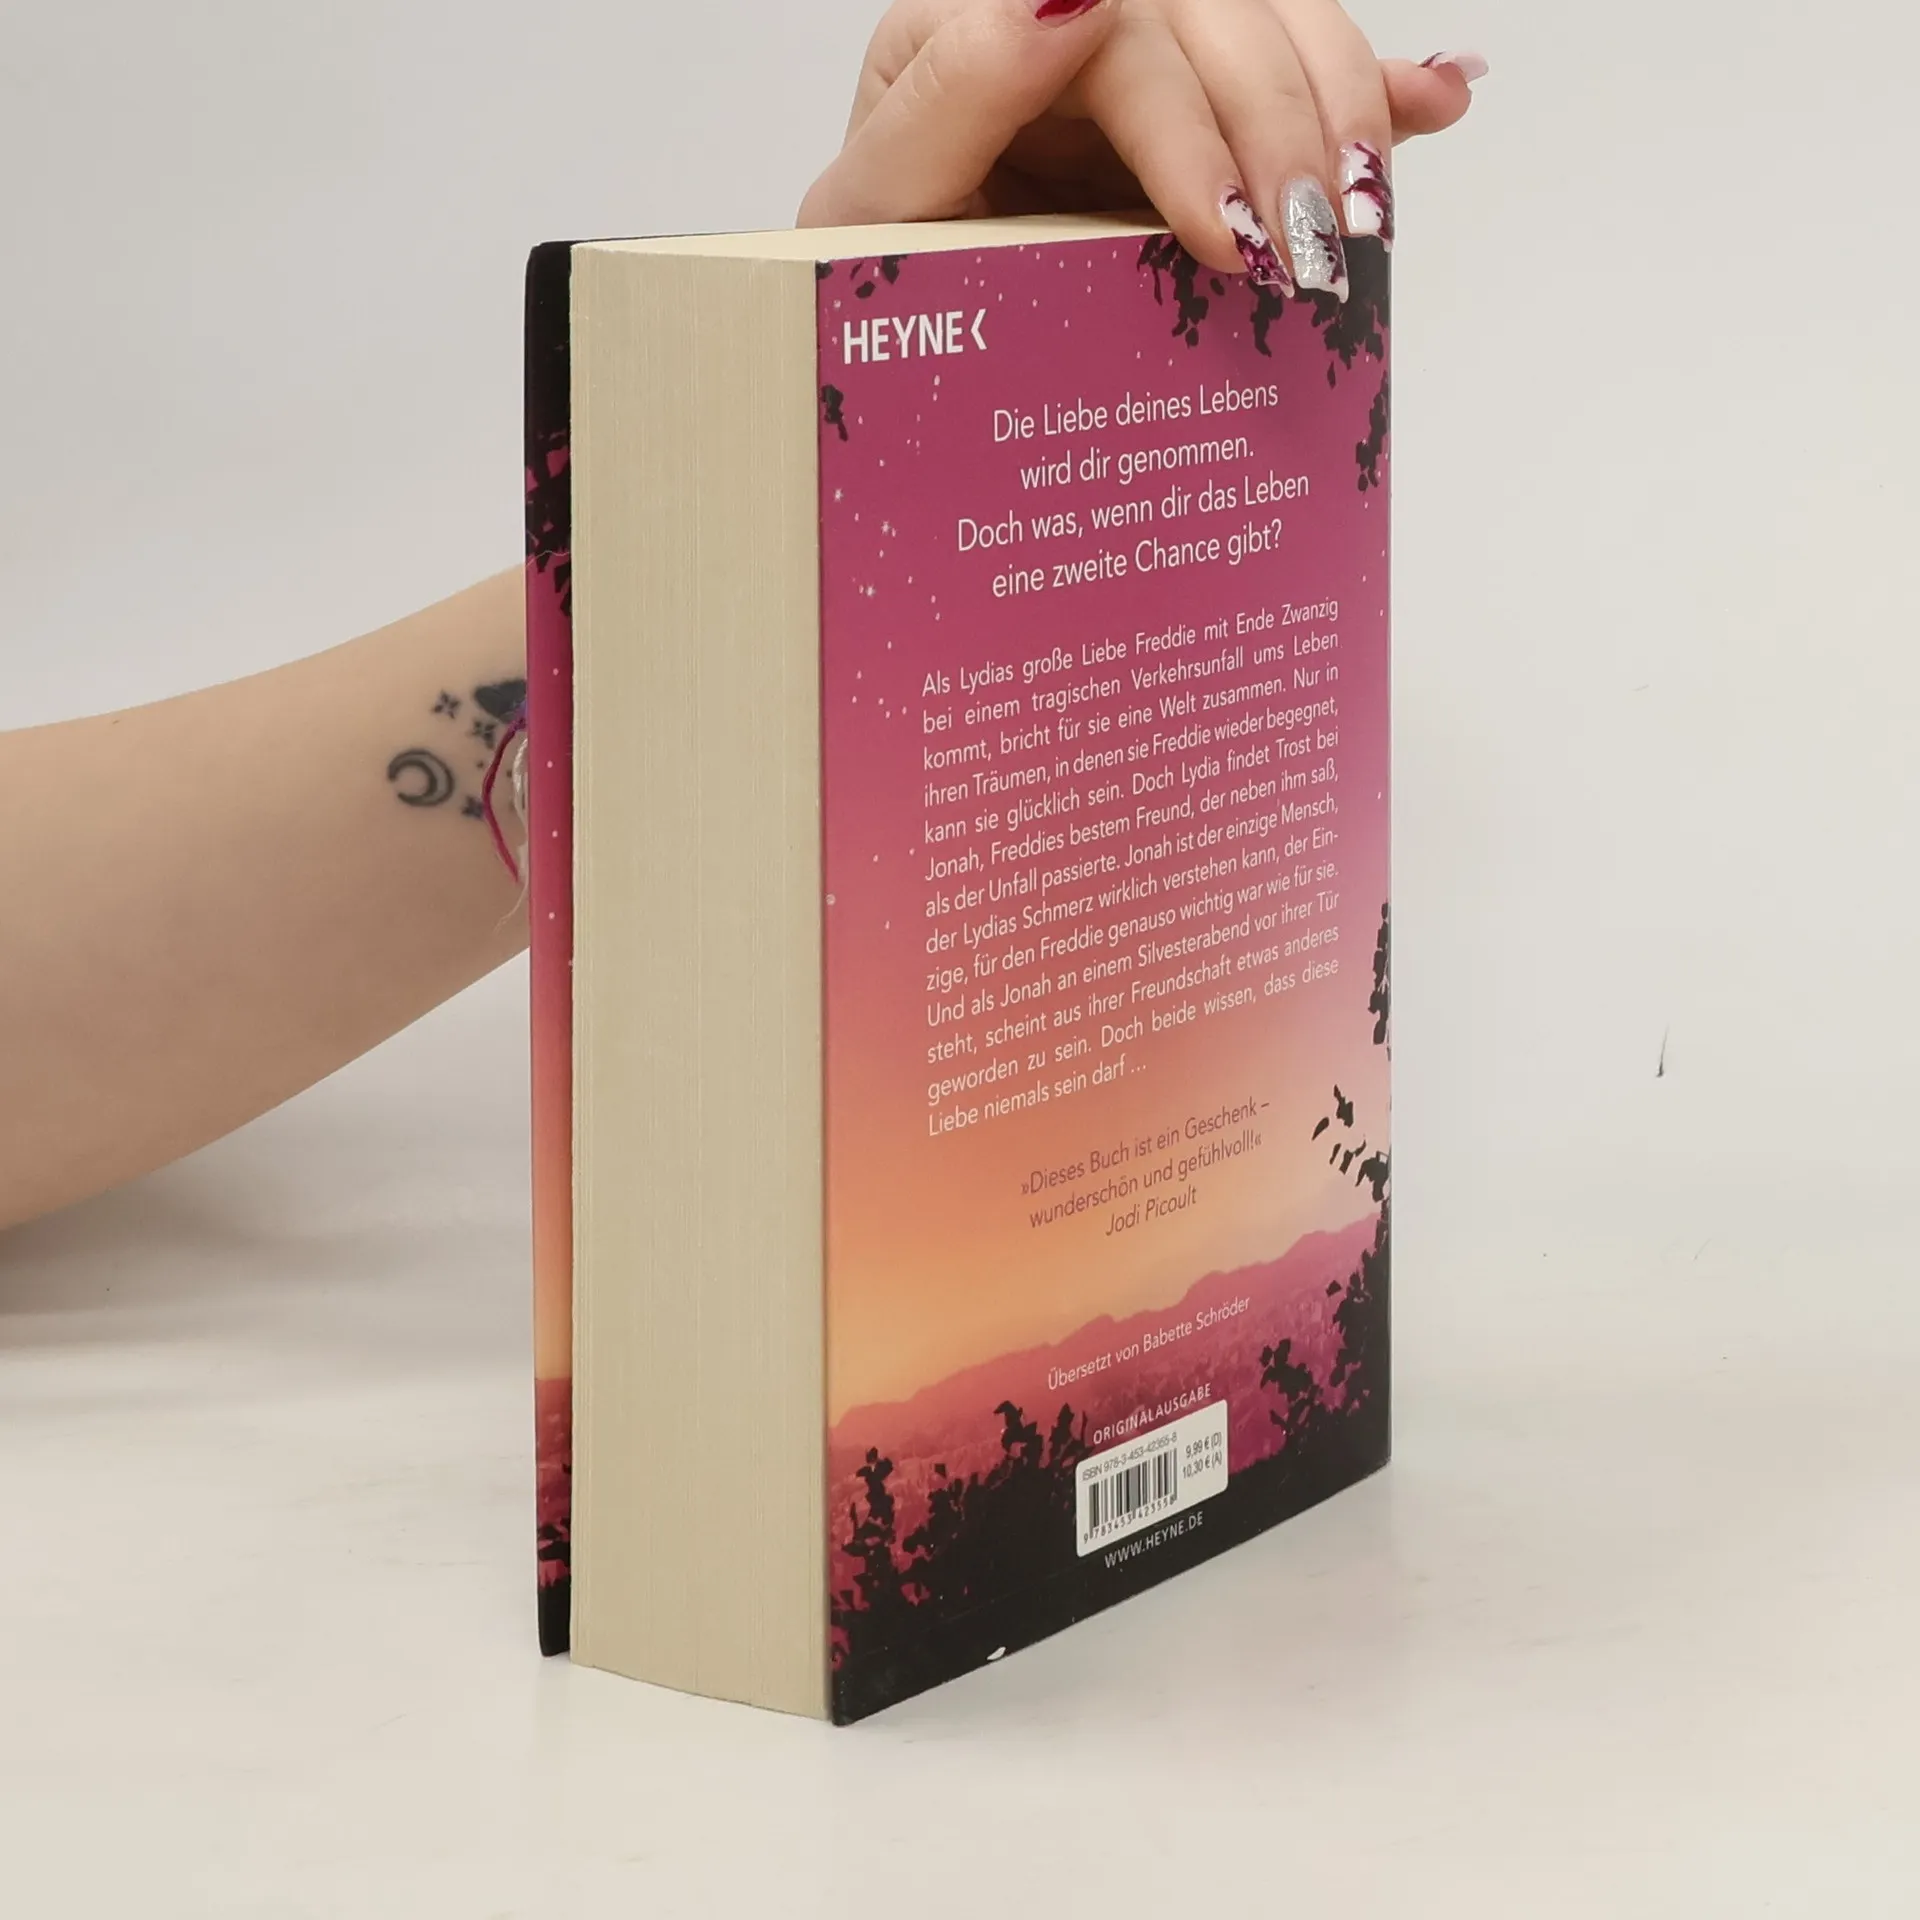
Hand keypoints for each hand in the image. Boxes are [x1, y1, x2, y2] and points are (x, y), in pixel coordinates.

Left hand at [799, 0, 1481, 299]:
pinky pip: (1299, 76)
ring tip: (1372, 206)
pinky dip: (1377, 91)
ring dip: (1346, 108)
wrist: (892, 338)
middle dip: (1283, 129)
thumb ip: (950, 95)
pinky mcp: (1203, 112)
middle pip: (1220, 17)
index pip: (1121, 30)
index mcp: (986, 21)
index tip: (1227, 232)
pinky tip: (1433, 102)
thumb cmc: (876, 278)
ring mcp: (1150, 59)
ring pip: (1277, 28)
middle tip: (1314, 250)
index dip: (1190, 127)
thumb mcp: (873, 207)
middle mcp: (1078, 18)